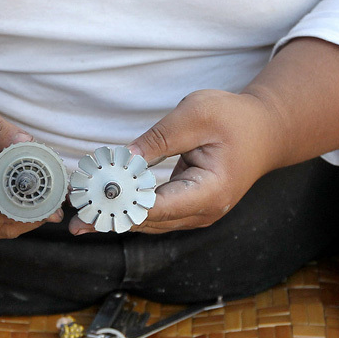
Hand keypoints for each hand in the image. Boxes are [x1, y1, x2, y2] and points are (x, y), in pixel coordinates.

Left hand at [69, 89, 279, 234]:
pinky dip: (128, 209)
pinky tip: (102, 206)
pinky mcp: (188, 209)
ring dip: (116, 217)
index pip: (157, 208)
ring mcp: (196, 215)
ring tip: (79, 217)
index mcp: (209, 192)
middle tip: (73, 219)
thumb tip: (122, 159)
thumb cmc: (235, 119)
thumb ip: (159, 138)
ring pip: (148, 223)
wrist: (266, 130)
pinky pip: (153, 214)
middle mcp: (202, 213)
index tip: (89, 205)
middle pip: (148, 222)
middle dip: (110, 218)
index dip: (121, 207)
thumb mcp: (197, 114)